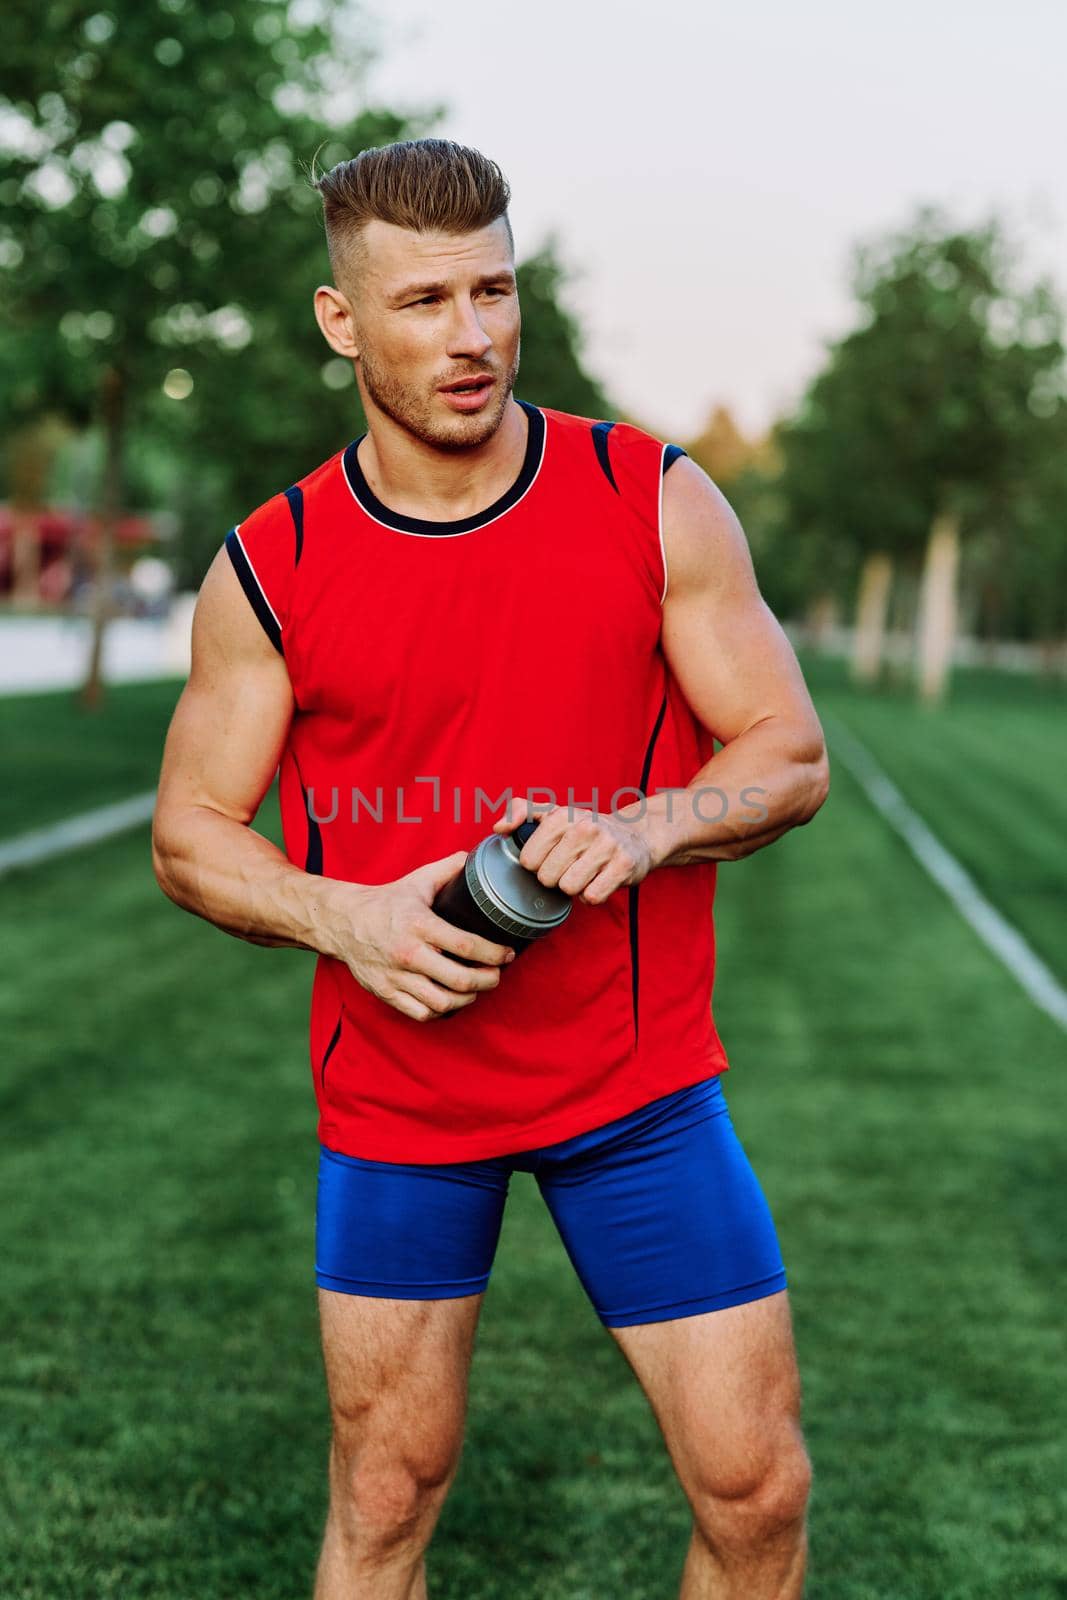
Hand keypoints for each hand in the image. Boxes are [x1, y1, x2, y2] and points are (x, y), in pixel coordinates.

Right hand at [327, 851, 516, 1022]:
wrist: (343, 921)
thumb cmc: (385, 903)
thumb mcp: (417, 881)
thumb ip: (447, 870)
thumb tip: (473, 859)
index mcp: (419, 924)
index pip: (465, 945)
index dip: (493, 953)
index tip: (507, 954)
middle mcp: (408, 953)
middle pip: (459, 980)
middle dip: (488, 980)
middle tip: (496, 975)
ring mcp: (396, 977)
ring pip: (442, 1002)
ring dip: (467, 999)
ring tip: (475, 989)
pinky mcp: (386, 992)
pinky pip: (420, 1013)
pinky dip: (440, 1011)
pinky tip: (449, 999)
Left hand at [492, 797, 656, 905]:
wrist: (635, 836)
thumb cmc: (586, 828)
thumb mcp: (552, 813)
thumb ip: (520, 812)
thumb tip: (499, 827)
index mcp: (562, 815)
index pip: (528, 859)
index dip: (536, 863)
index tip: (550, 855)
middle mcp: (586, 827)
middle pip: (547, 877)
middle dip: (555, 877)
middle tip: (569, 865)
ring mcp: (607, 846)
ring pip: (568, 888)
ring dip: (574, 887)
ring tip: (584, 872)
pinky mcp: (624, 866)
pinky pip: (592, 897)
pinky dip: (592, 895)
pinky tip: (597, 881)